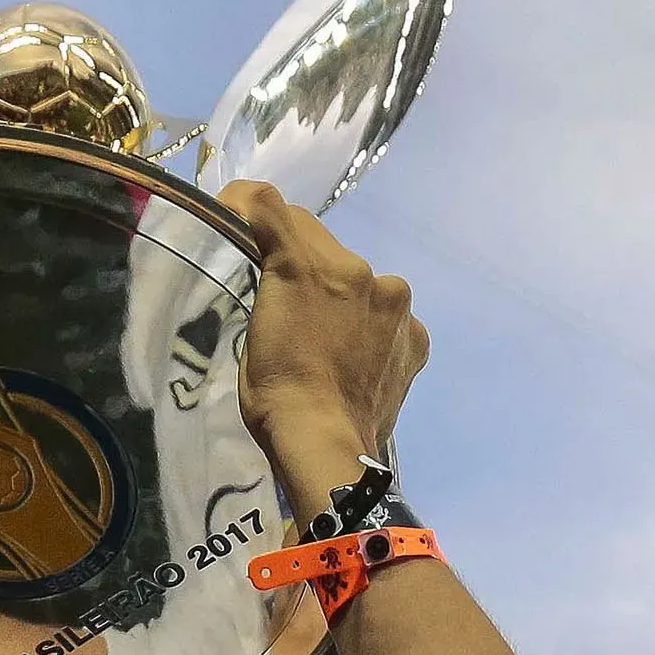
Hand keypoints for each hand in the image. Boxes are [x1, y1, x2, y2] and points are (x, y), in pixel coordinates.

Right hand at [219, 180, 429, 515]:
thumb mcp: (253, 330)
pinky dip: (371, 328)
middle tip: (282, 291)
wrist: (326, 446)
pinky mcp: (417, 336)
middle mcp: (362, 271)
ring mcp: (396, 304)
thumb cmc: (273, 395)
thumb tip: (277, 272)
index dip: (252, 207)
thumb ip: (272, 286)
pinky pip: (389, 316)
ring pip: (359, 279)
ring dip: (340, 294)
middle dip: (298, 255)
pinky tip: (356, 358)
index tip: (237, 211)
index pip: (276, 210)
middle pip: (321, 241)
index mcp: (310, 266)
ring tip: (325, 337)